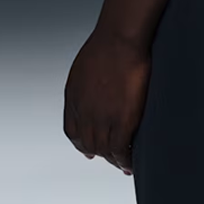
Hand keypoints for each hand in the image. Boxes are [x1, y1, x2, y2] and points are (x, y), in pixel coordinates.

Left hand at [63, 27, 150, 173]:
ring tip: (124, 165)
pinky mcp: (122, 120)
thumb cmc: (107, 43)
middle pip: (89, 144)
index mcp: (73, 98)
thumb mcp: (84, 66)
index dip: (82, 144)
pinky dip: (125, 160)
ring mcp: (102, 118)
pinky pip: (121, 149)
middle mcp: (83, 112)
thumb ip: (85, 83)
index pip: (73, 131)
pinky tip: (130, 163)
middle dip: (99, 154)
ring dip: (114, 160)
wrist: (119, 38)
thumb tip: (93, 87)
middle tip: (111, 159)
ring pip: (104, 150)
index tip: (89, 150)